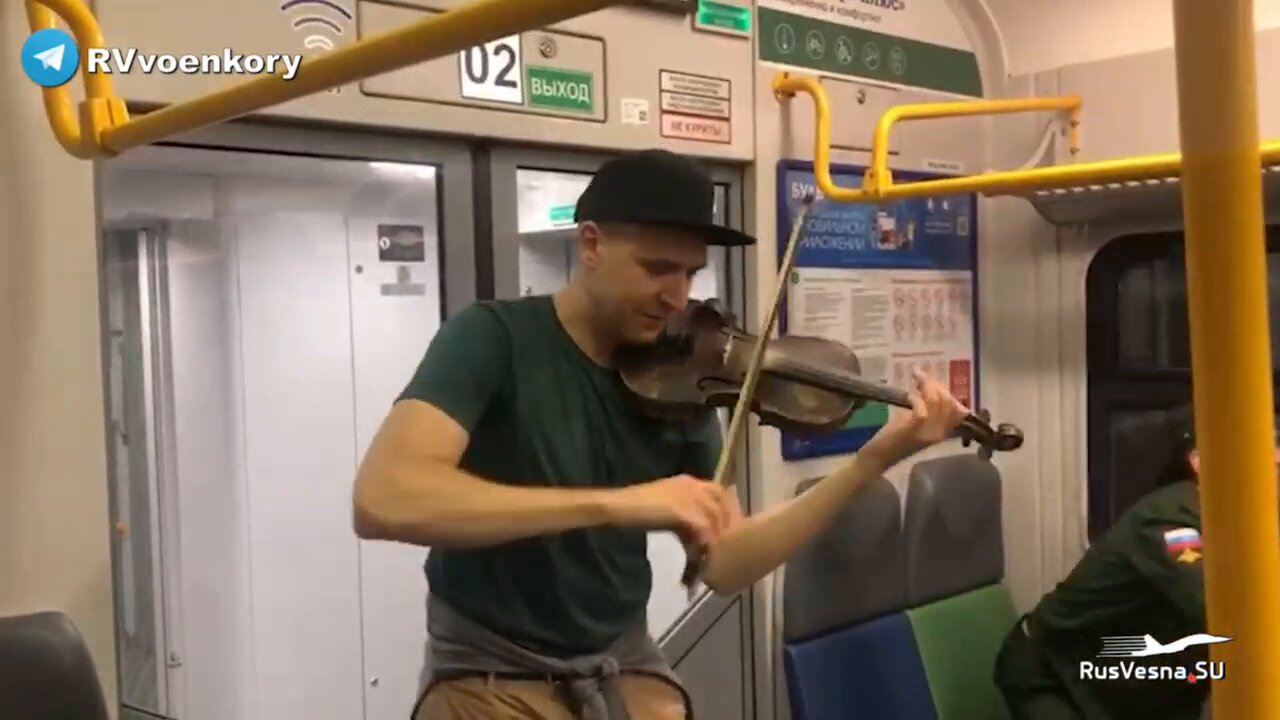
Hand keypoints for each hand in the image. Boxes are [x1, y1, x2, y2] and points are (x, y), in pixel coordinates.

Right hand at [606, 474, 732, 548]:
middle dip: (729, 526)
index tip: (732, 532)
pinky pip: (702, 530)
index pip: (720, 492)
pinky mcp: (680, 509)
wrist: (616, 507)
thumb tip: (701, 543)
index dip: (729, 512)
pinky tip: (701, 560)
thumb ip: (686, 521)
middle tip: (729, 549)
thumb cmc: (636, 511)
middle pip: (723, 503)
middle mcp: (691, 485)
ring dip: (715, 541)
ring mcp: (687, 495)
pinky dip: (704, 546)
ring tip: (712, 560)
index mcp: (689, 482)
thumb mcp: (667, 512)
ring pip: (714, 518)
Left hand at [862, 367, 968, 466]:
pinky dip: (916, 398)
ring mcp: (927, 433)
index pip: (958, 410)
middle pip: (949, 403)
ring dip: (926, 386)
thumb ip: (927, 410)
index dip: (948, 392)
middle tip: (922, 376)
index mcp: (943, 433)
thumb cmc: (894, 439)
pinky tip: (909, 395)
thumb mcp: (915, 423)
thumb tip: (932, 389)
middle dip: (937, 385)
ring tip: (916, 377)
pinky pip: (922, 410)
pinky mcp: (913, 430)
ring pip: (937, 403)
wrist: (878, 457)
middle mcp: (939, 433)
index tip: (934, 382)